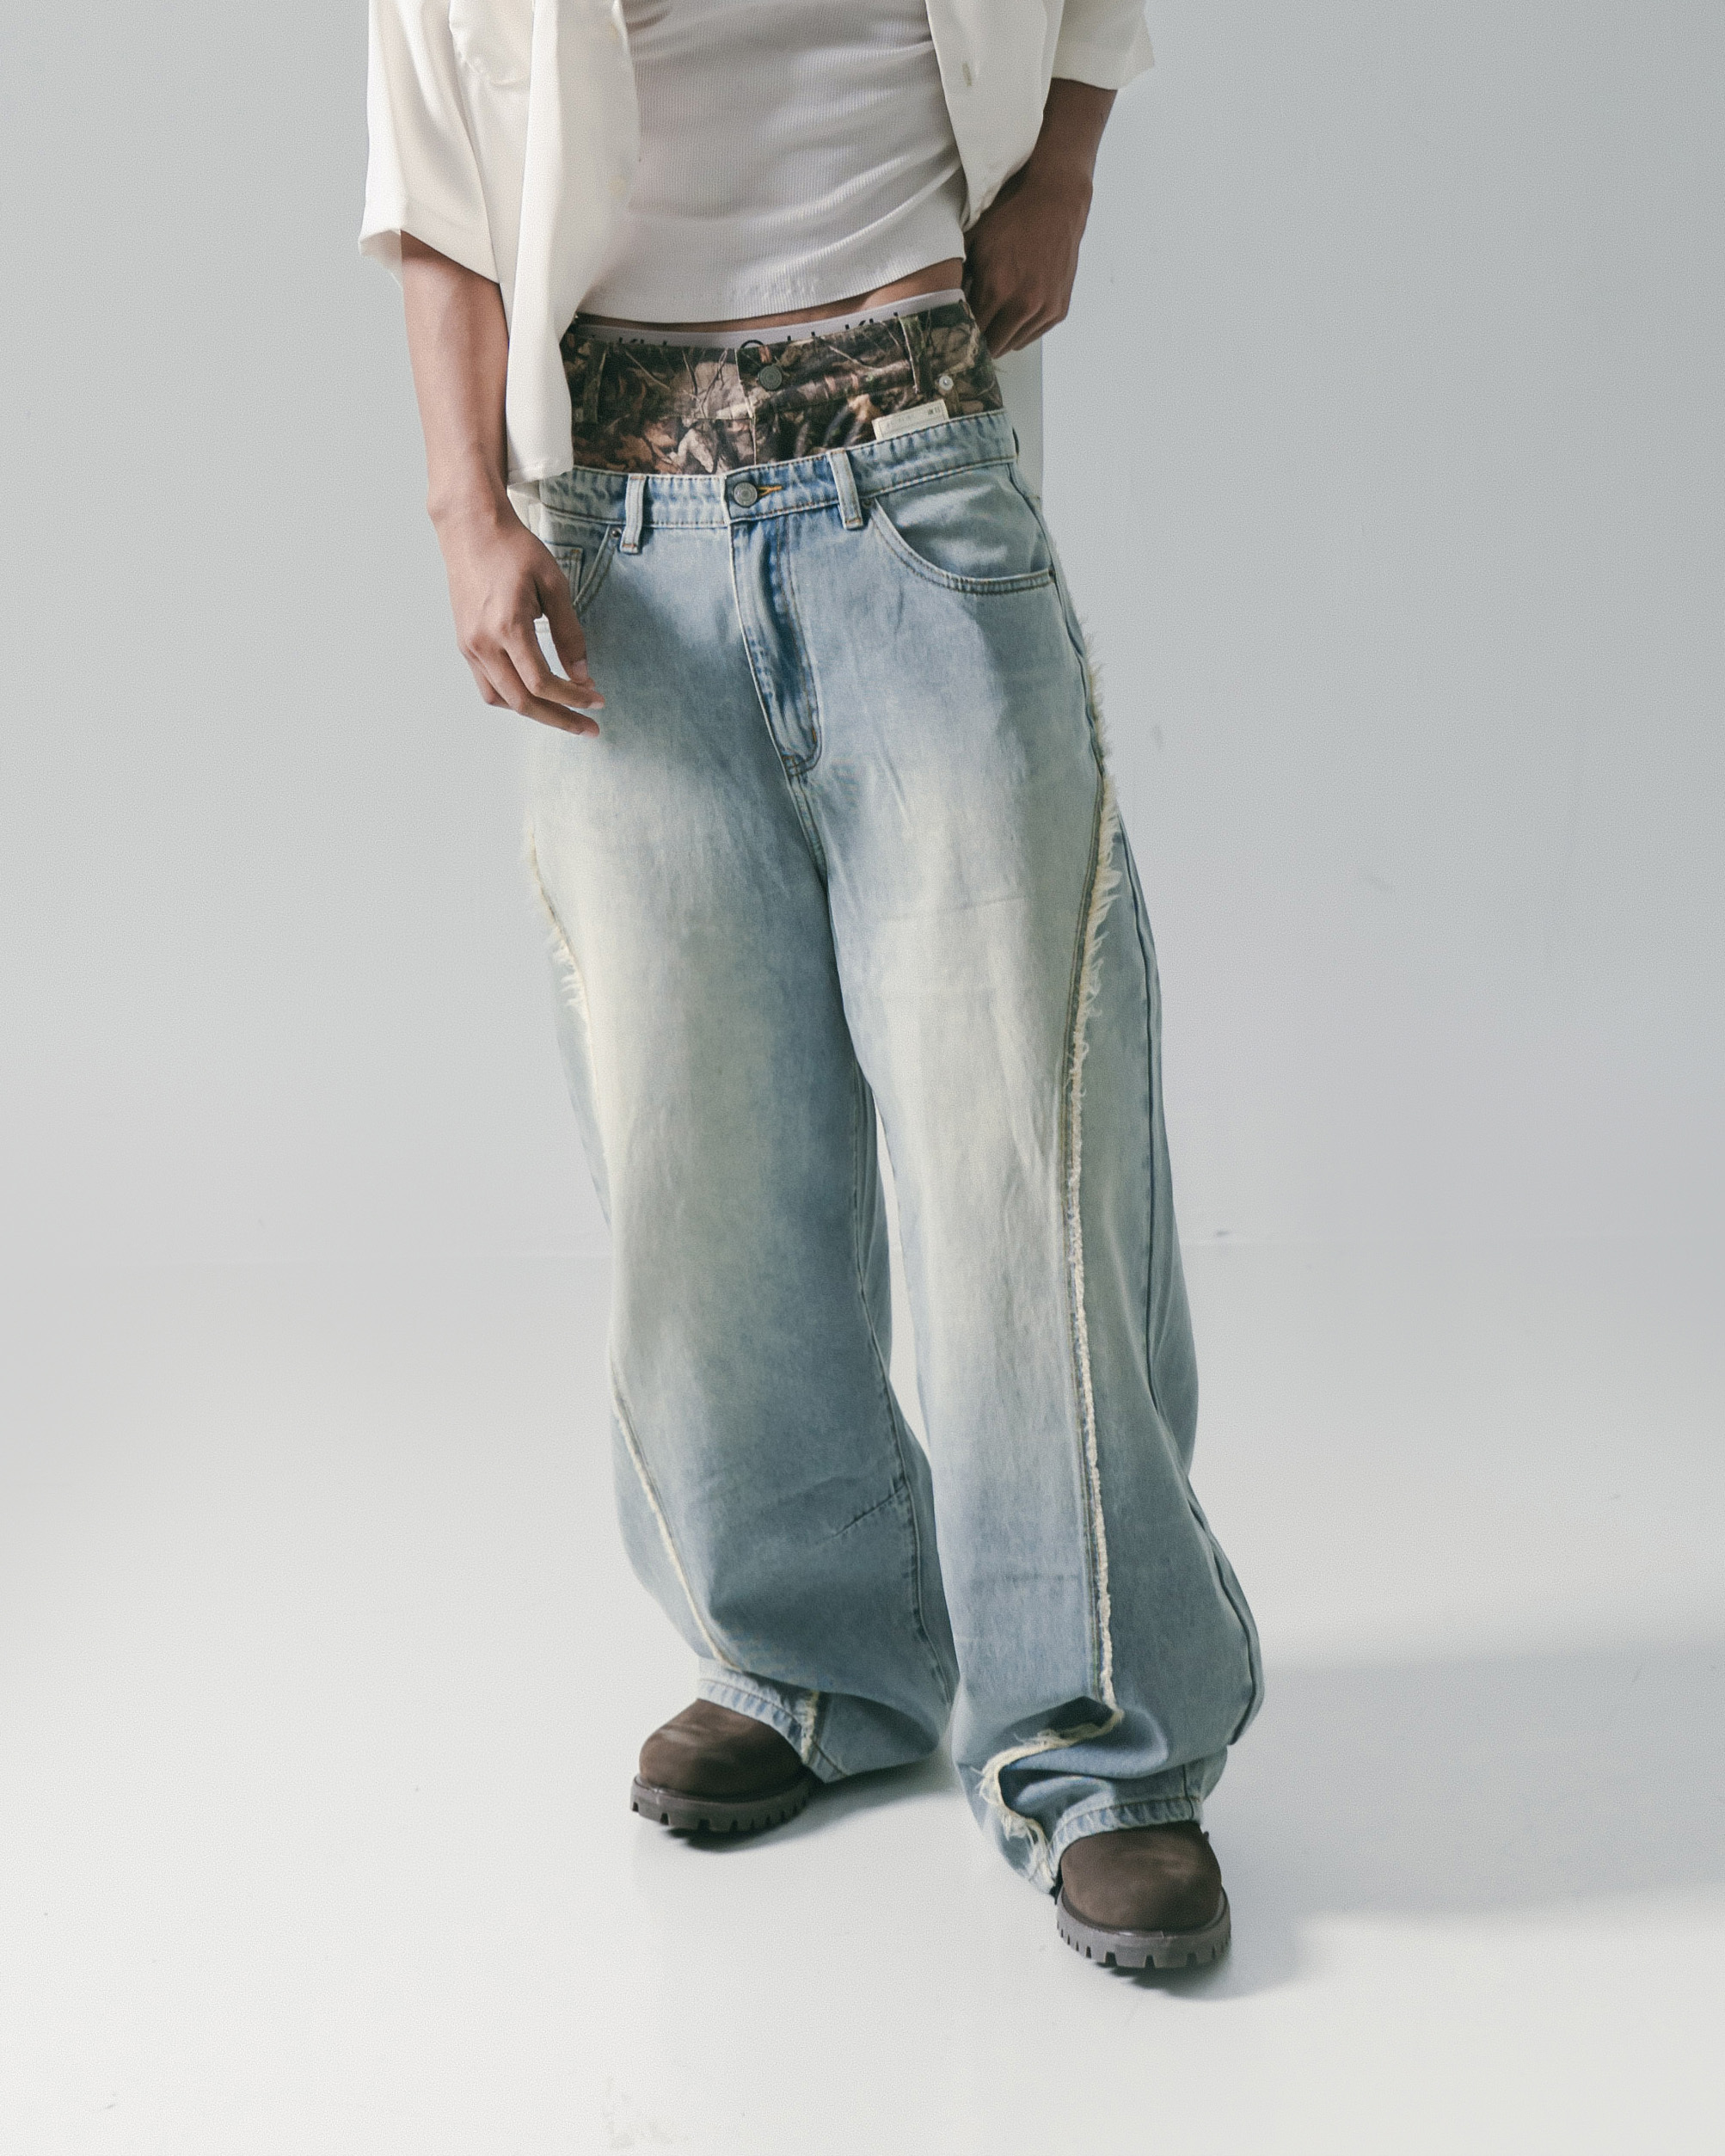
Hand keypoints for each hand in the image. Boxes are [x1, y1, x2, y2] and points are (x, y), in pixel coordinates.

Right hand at [435, 499, 602, 736]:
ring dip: (536, 711)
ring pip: (503, 700)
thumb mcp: (554, 585)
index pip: (542, 683)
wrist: (471, 530)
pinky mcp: (465, 644)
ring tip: (565, 712)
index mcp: (507, 626)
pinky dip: (513, 697)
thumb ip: (569, 633)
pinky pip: (488, 686)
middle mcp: (483, 643)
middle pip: (523, 702)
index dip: (574, 699)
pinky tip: (536, 693)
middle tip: (589, 728)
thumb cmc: (515, 551)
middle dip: (560, 719)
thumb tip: (583, 676)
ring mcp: (469, 646)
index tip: (598, 701)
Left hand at [964, 166, 1093, 355]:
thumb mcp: (975, 240)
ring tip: (992, 319)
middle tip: (970, 329)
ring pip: (1012, 345)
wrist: (1056, 200)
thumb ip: (960, 276)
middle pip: (991, 345)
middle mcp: (1023, 304)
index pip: (971, 331)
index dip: (960, 332)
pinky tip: (1012, 313)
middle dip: (978, 340)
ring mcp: (1044, 309)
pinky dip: (1020, 330)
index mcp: (997, 288)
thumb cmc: (1012, 216)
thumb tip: (943, 302)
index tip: (954, 330)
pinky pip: (1031, 335)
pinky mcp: (1059, 310)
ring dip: (999, 336)